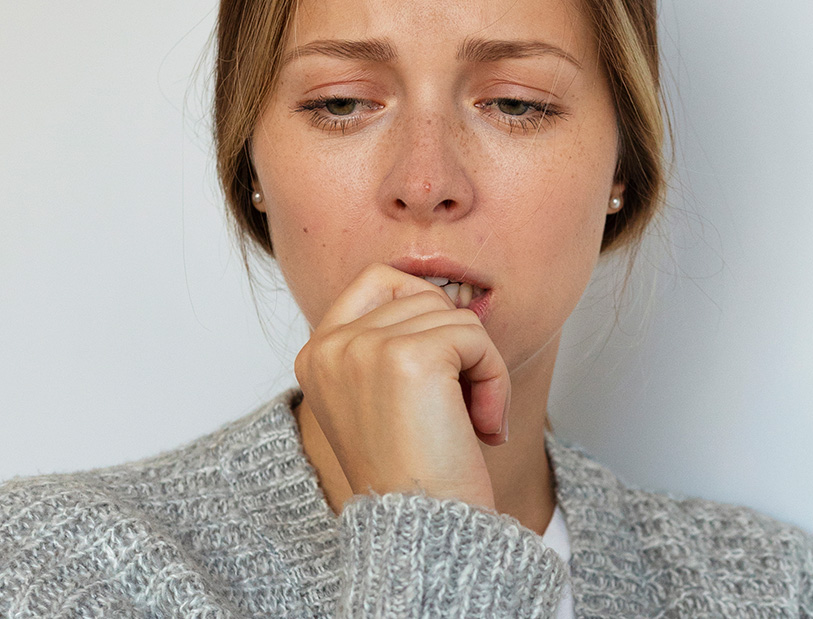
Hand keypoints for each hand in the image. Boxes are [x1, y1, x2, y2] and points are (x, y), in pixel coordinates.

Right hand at [293, 263, 510, 511]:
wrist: (424, 532)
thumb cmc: (414, 476)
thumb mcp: (381, 399)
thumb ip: (391, 343)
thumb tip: (444, 292)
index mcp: (316, 355)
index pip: (378, 279)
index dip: (425, 308)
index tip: (442, 369)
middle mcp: (331, 347)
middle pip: (424, 296)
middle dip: (458, 347)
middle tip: (460, 408)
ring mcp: (365, 348)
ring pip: (455, 316)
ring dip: (482, 369)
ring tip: (470, 422)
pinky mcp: (408, 357)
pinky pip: (476, 337)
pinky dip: (496, 381)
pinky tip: (484, 428)